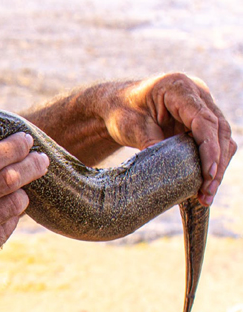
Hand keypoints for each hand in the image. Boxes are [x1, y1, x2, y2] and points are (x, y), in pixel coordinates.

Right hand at [0, 132, 48, 311]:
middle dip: (31, 166)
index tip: (25, 140)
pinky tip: (7, 213)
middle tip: (42, 160)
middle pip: (6, 181)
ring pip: (11, 206)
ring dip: (22, 193)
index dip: (11, 147)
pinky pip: (5, 231)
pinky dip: (10, 218)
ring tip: (23, 187)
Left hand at [99, 73, 236, 205]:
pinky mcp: (199, 121)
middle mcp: (196, 93)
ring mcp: (201, 106)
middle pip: (218, 130)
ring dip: (217, 167)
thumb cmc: (122, 112)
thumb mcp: (132, 128)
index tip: (209, 174)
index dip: (209, 148)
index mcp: (178, 87)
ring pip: (221, 138)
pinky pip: (212, 143)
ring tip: (205, 196)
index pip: (203, 120)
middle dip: (216, 164)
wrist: (116, 106)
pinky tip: (202, 186)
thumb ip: (151, 144)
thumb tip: (171, 173)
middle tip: (207, 193)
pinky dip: (210, 163)